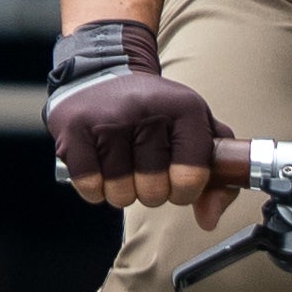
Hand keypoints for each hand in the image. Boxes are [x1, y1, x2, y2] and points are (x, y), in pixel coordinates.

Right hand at [47, 21, 248, 224]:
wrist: (102, 72)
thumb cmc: (153, 112)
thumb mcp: (195, 130)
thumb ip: (217, 177)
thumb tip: (209, 219)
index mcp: (185, 109)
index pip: (191, 178)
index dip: (184, 191)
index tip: (177, 179)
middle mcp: (147, 111)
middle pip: (154, 191)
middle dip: (150, 191)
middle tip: (144, 169)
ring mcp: (108, 120)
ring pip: (120, 193)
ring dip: (121, 190)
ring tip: (121, 165)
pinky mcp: (75, 130)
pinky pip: (89, 186)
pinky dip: (94, 188)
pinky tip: (98, 166)